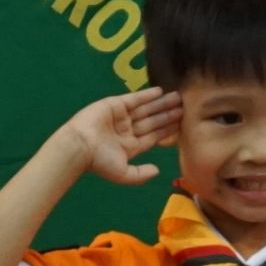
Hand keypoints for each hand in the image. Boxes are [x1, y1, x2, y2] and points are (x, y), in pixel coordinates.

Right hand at [66, 91, 180, 185]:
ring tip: (177, 97)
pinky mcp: (115, 104)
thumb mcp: (123, 174)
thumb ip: (140, 174)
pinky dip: (147, 95)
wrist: (80, 146)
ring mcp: (122, 117)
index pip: (154, 135)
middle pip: (153, 120)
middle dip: (168, 114)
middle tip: (185, 106)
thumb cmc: (100, 161)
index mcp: (131, 146)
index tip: (182, 123)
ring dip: (161, 104)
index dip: (168, 129)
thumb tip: (157, 171)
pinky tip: (160, 91)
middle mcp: (128, 130)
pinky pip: (134, 99)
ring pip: (146, 109)